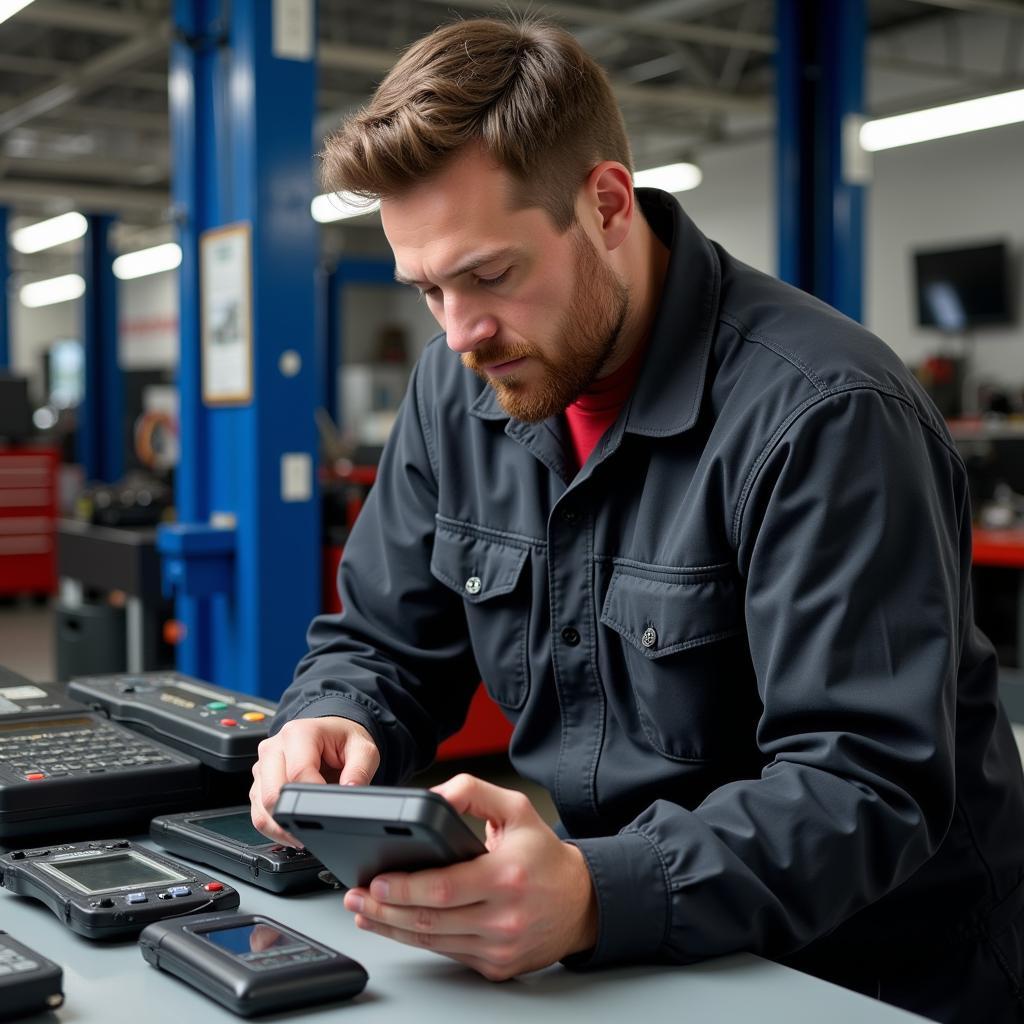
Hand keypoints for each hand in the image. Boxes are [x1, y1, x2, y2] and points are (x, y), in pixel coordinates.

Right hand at [250, 717, 379, 845]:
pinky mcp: (259, 782)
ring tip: (305, 831)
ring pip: (260, 808)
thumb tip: (351, 792)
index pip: (298, 773)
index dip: (314, 799)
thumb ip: (360, 770)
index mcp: (299, 733)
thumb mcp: (363, 749)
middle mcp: (274, 747)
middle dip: (294, 817)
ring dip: (281, 827)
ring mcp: (263, 765)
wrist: (331, 733)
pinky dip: (273, 826)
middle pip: (272, 794)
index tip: (328, 811)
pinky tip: (292, 827)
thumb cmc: (342, 738)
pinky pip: (258, 812)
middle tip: (317, 828)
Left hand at [342, 774, 597, 979]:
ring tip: (365, 913)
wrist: (581, 902)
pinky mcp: (496, 966)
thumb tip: (433, 795)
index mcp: (506, 876)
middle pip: (430, 920)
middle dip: (384, 909)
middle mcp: (504, 917)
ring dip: (393, 928)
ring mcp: (500, 947)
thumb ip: (472, 792)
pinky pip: (447, 954)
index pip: (443, 888)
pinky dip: (418, 941)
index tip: (374, 882)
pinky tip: (397, 927)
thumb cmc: (544, 855)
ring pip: (433, 942)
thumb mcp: (515, 808)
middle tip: (355, 898)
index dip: (404, 888)